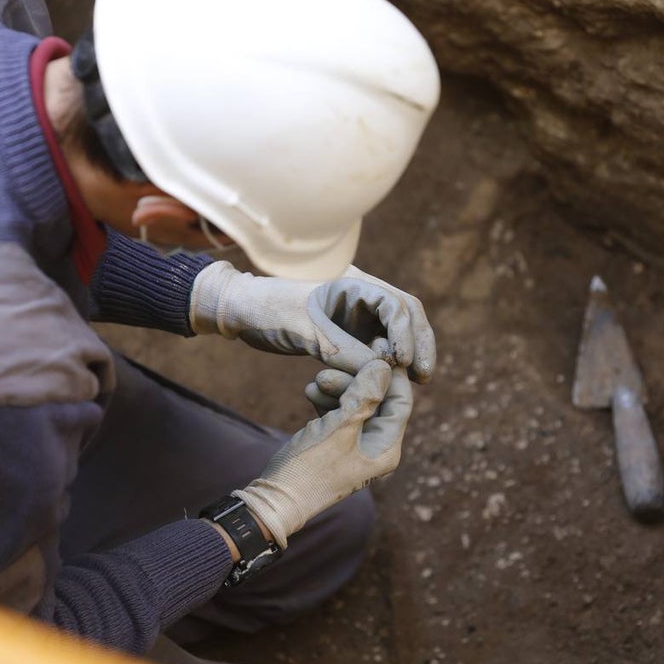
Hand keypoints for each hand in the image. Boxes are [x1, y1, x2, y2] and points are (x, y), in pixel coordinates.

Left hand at [189, 261, 435, 381]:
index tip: (403, 363)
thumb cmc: (266, 311)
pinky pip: (377, 343)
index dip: (406, 333)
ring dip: (407, 353)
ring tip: (415, 381)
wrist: (238, 310)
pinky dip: (387, 361)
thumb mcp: (304, 331)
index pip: (394, 304)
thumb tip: (383, 371)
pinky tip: (391, 381)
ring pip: (394, 330)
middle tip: (425, 376)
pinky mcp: (347, 329)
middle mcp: (359, 294)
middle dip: (419, 343)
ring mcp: (355, 311)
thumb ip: (342, 350)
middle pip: (405, 314)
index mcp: (351, 282)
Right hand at [233, 360, 411, 548]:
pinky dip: (327, 402)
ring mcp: (355, 447)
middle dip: (356, 380)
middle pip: (377, 401)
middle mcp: (376, 448)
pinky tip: (310, 391)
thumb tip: (384, 366)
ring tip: (316, 381)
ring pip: (355, 405)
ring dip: (338, 389)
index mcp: (387, 448)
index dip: (391, 373)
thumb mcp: (339, 427)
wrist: (274, 501)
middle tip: (334, 364)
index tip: (377, 345)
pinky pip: (338, 415)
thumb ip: (365, 395)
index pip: (401, 402)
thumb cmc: (309, 467)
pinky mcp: (334, 445)